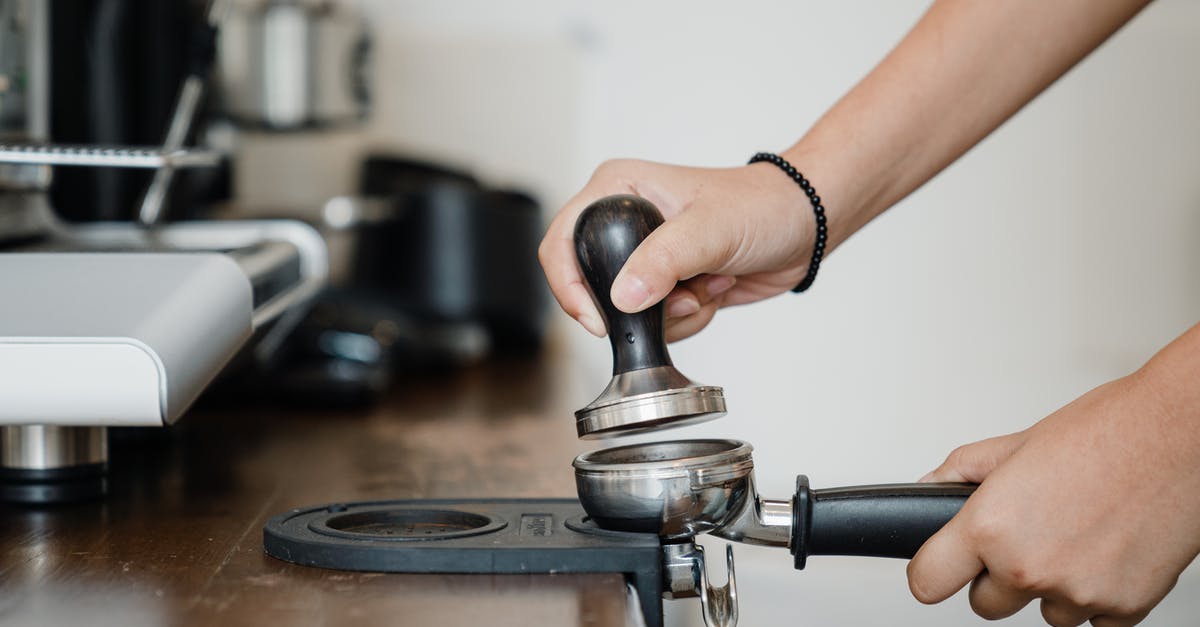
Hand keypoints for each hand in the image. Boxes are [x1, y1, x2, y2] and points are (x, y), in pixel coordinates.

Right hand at [538, 158, 814, 341]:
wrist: (803, 227)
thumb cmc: (762, 206)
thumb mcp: (711, 228)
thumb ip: (663, 260)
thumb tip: (623, 297)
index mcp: (617, 189)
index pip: (561, 242)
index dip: (569, 287)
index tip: (599, 320)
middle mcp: (623, 221)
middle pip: (592, 287)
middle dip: (641, 305)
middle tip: (680, 293)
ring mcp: (645, 256)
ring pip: (628, 312)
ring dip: (673, 313)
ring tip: (708, 281)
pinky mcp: (666, 283)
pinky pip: (656, 322)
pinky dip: (690, 317)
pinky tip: (714, 287)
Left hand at [908, 366, 1199, 625]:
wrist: (1179, 436)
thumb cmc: (1107, 431)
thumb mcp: (1016, 443)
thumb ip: (962, 472)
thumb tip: (929, 488)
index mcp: (991, 527)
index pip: (927, 582)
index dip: (932, 572)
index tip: (940, 567)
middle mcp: (1029, 567)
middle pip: (985, 604)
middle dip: (997, 575)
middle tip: (1026, 532)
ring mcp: (1078, 593)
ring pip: (1042, 612)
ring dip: (1050, 584)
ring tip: (1074, 531)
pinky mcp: (1124, 608)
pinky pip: (1093, 620)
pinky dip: (1096, 593)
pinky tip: (1105, 548)